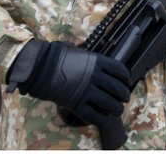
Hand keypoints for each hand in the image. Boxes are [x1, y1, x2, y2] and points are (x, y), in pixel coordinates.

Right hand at [7, 40, 129, 128]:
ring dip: (116, 108)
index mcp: (97, 61)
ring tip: (118, 110)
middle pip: (116, 88)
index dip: (125, 76)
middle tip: (125, 98)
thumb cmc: (54, 57)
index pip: (118, 69)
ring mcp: (87, 91)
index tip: (126, 80)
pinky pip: (94, 115)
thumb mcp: (72, 49)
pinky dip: (101, 119)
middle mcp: (95, 77)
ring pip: (109, 103)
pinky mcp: (77, 104)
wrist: (40, 68)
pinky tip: (104, 120)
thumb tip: (79, 46)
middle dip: (124, 94)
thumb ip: (80, 51)